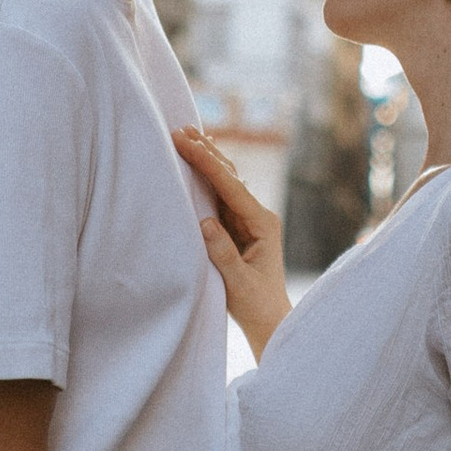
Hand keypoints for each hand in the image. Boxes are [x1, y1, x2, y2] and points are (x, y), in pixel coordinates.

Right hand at [175, 127, 290, 356]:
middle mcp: (258, 215)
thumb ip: (223, 253)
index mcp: (263, 223)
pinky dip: (206, 177)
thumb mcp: (238, 283)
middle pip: (230, 176)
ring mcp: (248, 220)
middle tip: (180, 129)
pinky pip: (220, 196)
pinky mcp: (237, 227)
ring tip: (187, 135)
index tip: (186, 143)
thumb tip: (204, 221)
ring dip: (206, 160)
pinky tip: (198, 162)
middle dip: (206, 152)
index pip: (231, 186)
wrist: (269, 320)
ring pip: (225, 182)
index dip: (207, 163)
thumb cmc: (256, 305)